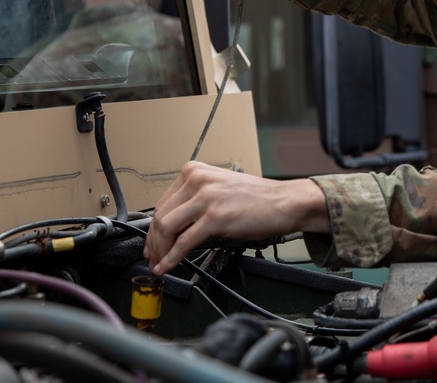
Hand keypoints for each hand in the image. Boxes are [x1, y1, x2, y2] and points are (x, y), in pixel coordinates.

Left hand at [143, 161, 329, 274]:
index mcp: (195, 170)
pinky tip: (168, 266)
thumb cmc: (257, 198)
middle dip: (153, 242)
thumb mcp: (219, 189)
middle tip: (152, 257)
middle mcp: (197, 179)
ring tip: (159, 263)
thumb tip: (174, 225)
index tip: (151, 241)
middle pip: (161, 215)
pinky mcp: (214, 217)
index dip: (153, 227)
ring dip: (159, 250)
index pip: (163, 202)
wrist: (284, 202)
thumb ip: (195, 200)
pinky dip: (171, 257)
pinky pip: (184, 242)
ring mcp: (205, 197)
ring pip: (167, 228)